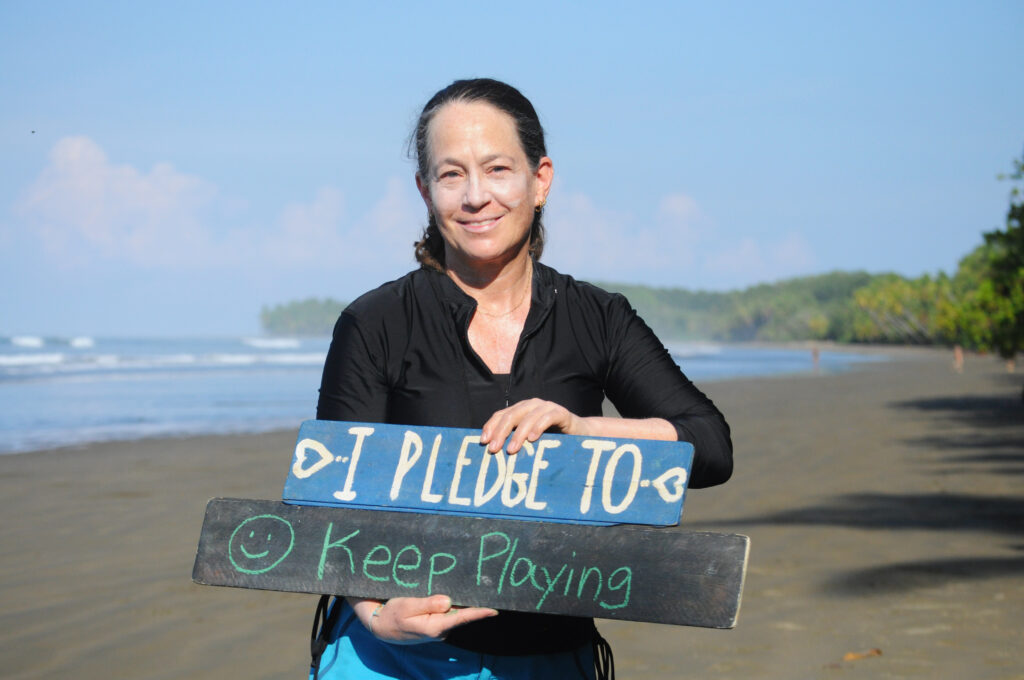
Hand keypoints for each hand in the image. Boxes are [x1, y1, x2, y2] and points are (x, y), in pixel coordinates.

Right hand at [354, 596, 496, 644]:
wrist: (379, 627)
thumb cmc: (391, 615)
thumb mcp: (405, 607)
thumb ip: (427, 604)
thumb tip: (448, 602)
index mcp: (434, 626)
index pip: (461, 618)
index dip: (478, 613)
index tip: (494, 609)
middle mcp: (439, 629)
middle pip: (461, 615)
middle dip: (475, 604)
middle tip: (490, 589)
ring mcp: (437, 627)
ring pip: (455, 613)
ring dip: (464, 603)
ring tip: (478, 588)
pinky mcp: (433, 623)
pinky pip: (447, 613)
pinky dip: (454, 605)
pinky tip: (459, 594)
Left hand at [480, 398, 583, 453]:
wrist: (581, 434)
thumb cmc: (552, 439)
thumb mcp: (531, 440)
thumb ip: (516, 441)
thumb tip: (492, 454)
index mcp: (522, 409)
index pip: (501, 415)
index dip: (491, 427)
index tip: (483, 441)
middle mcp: (532, 405)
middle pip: (511, 415)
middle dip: (501, 432)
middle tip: (494, 449)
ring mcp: (547, 407)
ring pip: (528, 417)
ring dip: (518, 434)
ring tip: (511, 450)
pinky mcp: (561, 413)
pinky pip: (548, 417)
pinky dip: (538, 427)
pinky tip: (532, 439)